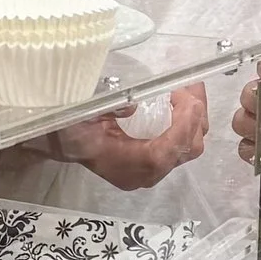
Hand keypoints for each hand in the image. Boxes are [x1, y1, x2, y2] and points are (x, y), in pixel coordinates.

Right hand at [53, 79, 207, 188]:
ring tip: (188, 89)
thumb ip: (109, 108)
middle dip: (195, 115)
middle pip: (186, 149)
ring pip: (189, 147)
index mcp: (125, 165)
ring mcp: (152, 172)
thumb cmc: (72, 125)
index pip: (164, 152)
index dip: (182, 126)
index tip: (188, 97)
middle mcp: (143, 174)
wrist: (66, 141)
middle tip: (188, 85)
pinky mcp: (156, 164)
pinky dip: (187, 123)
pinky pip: (182, 146)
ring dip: (194, 117)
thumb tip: (135, 105)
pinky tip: (181, 102)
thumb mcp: (84, 111)